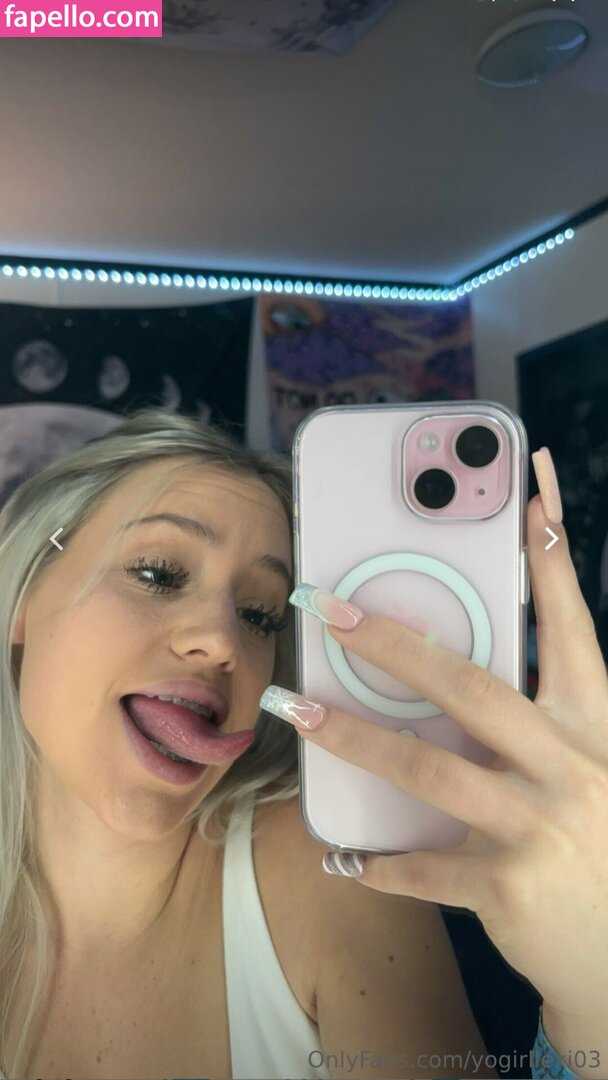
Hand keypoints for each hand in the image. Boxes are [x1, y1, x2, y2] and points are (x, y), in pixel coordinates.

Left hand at [261, 451, 607, 1021]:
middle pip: (470, 685)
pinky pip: (425, 868)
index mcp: (594, 720)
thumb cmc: (599, 836)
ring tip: (293, 710)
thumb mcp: (588, 759)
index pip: (570, 620)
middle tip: (328, 606)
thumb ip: (541, 710)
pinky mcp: (510, 887)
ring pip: (429, 768)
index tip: (532, 486)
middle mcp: (571, 762)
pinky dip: (379, 863)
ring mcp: (540, 824)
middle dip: (392, 641)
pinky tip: (341, 854)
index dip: (551, 552)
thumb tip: (466, 658)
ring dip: (353, 736)